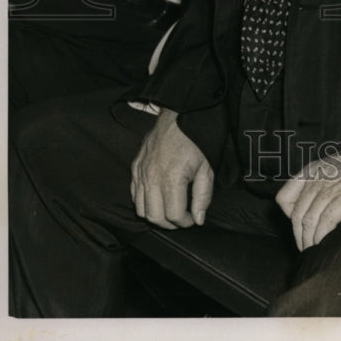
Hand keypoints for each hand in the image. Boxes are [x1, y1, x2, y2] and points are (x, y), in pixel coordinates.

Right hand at [130, 108, 213, 228]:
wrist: (178, 116)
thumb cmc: (195, 142)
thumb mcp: (206, 168)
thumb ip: (203, 196)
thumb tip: (198, 219)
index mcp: (170, 178)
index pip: (173, 215)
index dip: (185, 222)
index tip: (193, 219)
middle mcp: (151, 178)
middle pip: (155, 217)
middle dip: (170, 224)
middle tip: (181, 219)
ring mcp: (140, 172)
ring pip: (141, 209)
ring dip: (156, 215)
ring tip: (169, 211)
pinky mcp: (134, 167)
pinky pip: (134, 195)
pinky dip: (144, 203)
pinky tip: (157, 199)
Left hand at [275, 144, 340, 250]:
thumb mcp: (339, 168)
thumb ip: (323, 183)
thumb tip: (308, 210)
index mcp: (315, 169)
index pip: (284, 198)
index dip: (289, 220)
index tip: (300, 233)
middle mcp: (321, 175)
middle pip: (298, 213)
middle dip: (300, 237)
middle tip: (307, 251)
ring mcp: (336, 183)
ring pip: (310, 217)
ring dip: (310, 240)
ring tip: (316, 253)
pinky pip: (328, 218)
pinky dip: (323, 235)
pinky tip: (326, 244)